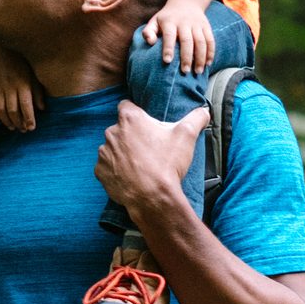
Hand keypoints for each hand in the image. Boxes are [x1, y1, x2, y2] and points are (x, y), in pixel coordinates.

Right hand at [0, 47, 45, 131]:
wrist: (5, 48)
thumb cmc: (24, 63)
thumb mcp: (34, 76)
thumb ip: (38, 92)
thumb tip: (42, 109)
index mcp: (23, 84)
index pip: (26, 105)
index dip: (28, 119)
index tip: (31, 128)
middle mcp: (10, 86)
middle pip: (12, 110)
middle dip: (18, 123)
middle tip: (23, 130)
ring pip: (0, 109)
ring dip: (6, 121)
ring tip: (12, 127)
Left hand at [95, 102, 210, 218]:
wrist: (152, 197)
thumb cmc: (167, 164)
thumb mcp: (186, 136)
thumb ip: (196, 118)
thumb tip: (204, 111)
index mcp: (130, 119)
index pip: (126, 106)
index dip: (136, 113)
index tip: (145, 124)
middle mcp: (112, 132)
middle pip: (121, 128)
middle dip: (131, 135)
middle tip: (148, 148)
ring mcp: (104, 153)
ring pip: (113, 148)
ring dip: (122, 153)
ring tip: (140, 165)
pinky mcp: (100, 171)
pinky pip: (106, 167)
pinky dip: (115, 170)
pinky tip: (130, 176)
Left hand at [141, 0, 216, 75]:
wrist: (186, 2)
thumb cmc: (166, 18)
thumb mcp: (155, 21)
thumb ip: (148, 32)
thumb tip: (150, 42)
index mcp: (169, 21)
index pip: (169, 35)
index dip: (168, 48)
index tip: (167, 61)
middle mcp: (184, 22)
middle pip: (187, 40)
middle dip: (186, 57)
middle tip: (185, 71)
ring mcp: (197, 24)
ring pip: (201, 41)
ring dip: (201, 58)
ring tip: (198, 72)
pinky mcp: (206, 26)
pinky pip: (210, 40)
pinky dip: (211, 53)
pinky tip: (208, 64)